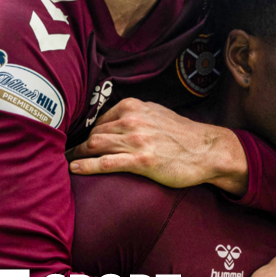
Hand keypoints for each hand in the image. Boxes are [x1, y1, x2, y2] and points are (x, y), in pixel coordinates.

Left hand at [67, 98, 247, 194]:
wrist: (207, 150)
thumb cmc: (183, 135)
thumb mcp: (157, 113)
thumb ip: (136, 114)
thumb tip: (115, 120)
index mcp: (135, 106)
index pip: (100, 120)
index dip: (88, 133)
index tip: (80, 142)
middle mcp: (133, 120)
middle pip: (94, 133)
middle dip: (79, 145)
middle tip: (70, 156)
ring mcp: (136, 140)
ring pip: (95, 146)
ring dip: (78, 155)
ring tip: (68, 163)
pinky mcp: (141, 161)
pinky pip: (105, 163)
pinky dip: (85, 166)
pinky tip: (74, 169)